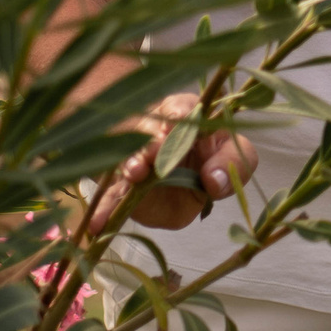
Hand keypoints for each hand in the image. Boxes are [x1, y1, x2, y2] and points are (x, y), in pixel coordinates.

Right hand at [93, 93, 256, 229]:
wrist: (182, 193)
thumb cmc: (211, 166)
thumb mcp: (232, 162)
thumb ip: (233, 164)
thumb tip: (214, 180)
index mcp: (187, 118)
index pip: (182, 105)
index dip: (180, 109)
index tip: (179, 116)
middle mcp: (154, 132)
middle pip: (149, 128)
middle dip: (154, 138)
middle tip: (157, 148)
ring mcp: (135, 159)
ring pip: (129, 156)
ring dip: (133, 162)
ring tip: (136, 173)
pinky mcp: (123, 187)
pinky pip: (111, 196)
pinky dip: (105, 209)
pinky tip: (97, 225)